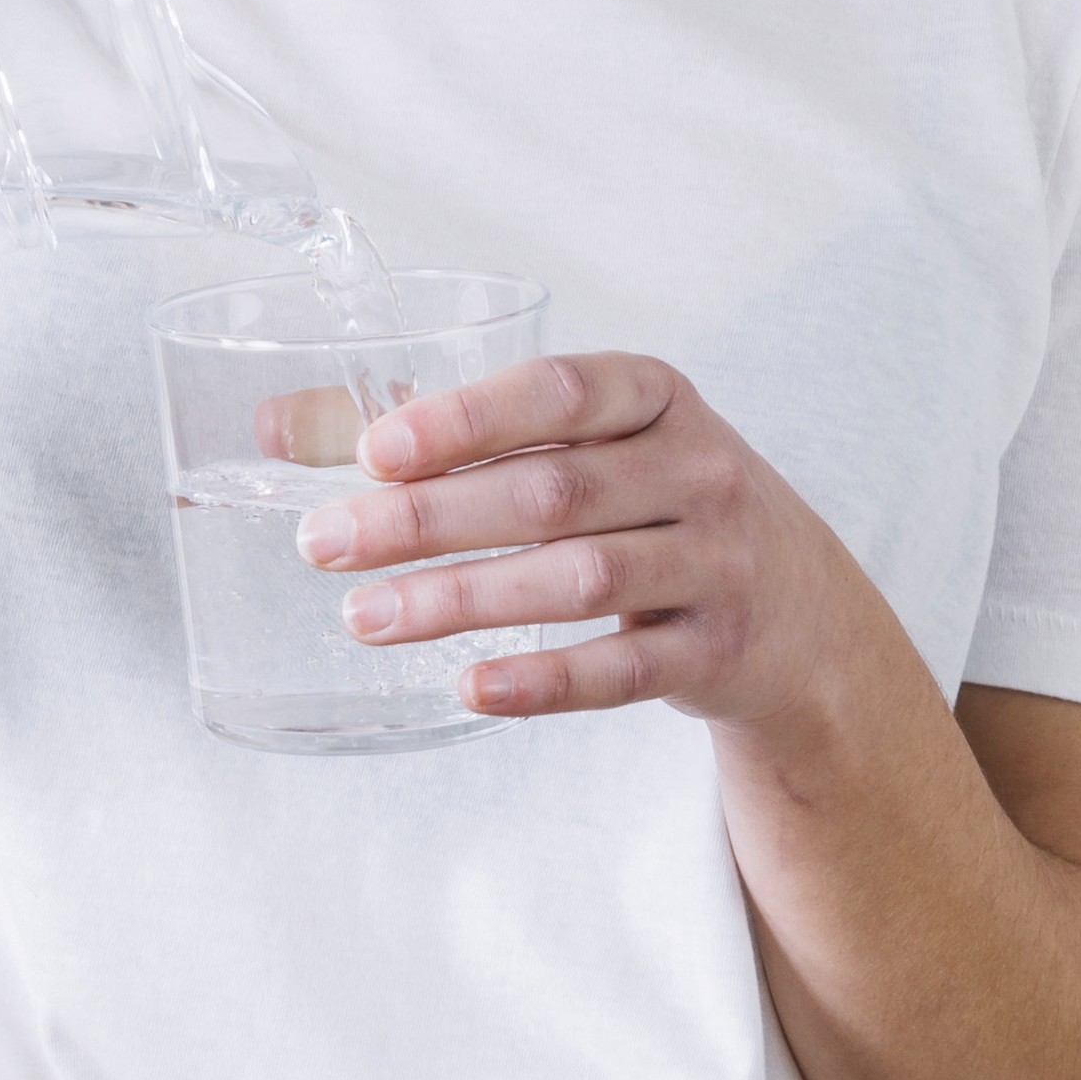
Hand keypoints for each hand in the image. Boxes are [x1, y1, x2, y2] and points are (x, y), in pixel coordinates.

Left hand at [296, 352, 918, 735]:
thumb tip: (278, 426)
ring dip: (463, 600)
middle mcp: (698, 468)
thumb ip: (439, 434)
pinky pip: (624, 669)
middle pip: (552, 492)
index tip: (373, 450)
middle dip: (429, 519)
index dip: (466, 418)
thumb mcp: (578, 448)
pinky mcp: (718, 650)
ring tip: (364, 619)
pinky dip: (544, 680)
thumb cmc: (650, 502)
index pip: (561, 390)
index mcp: (655, 395)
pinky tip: (469, 688)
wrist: (802, 611)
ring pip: (580, 580)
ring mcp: (717, 562)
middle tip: (326, 544)